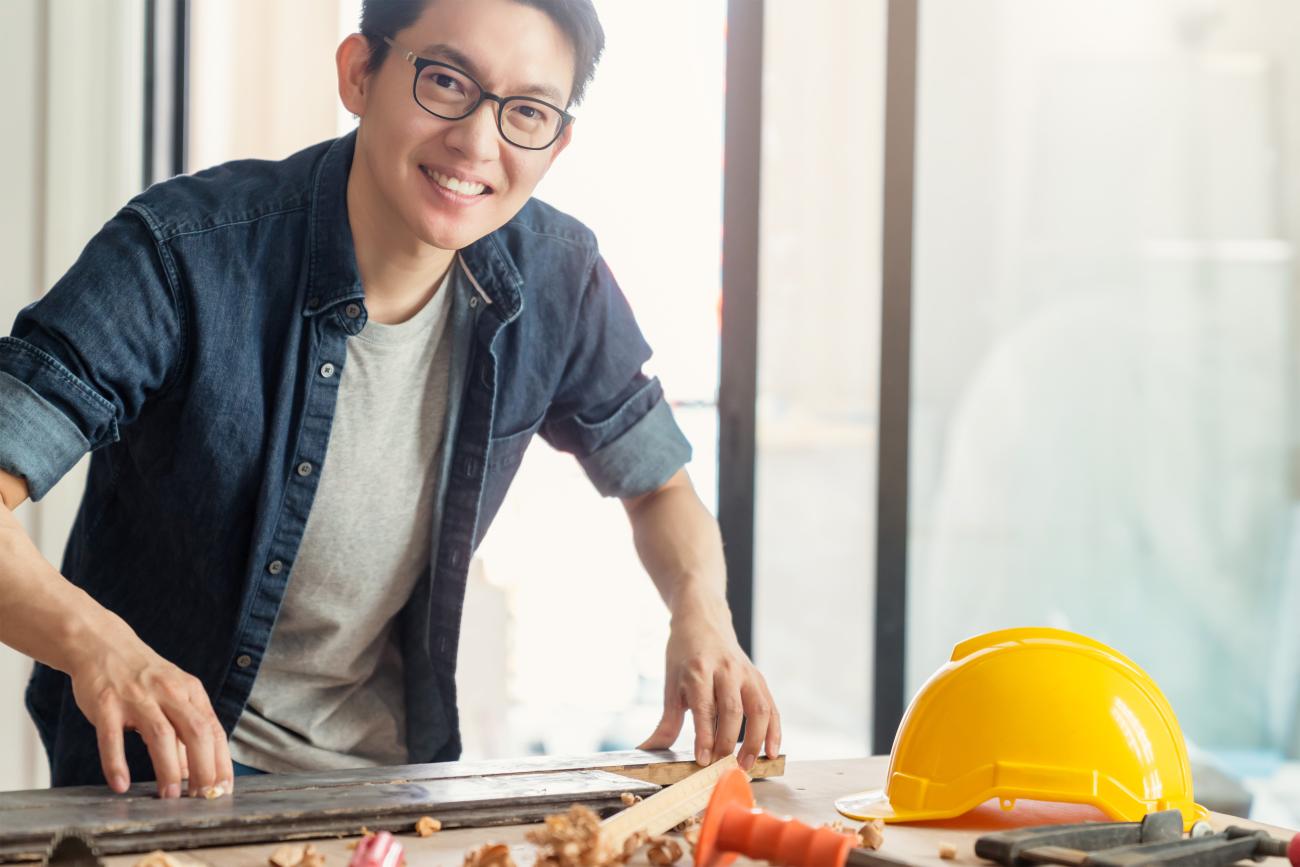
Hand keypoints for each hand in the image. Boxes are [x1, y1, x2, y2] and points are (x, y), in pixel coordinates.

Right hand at [66, 621, 232, 797]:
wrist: (103, 644)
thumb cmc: (143, 677)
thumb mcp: (173, 696)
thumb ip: (184, 731)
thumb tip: (194, 773)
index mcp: (190, 692)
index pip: (214, 730)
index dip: (221, 762)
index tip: (223, 789)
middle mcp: (169, 693)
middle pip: (196, 732)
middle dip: (203, 768)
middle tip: (202, 798)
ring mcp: (137, 697)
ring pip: (161, 735)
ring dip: (168, 769)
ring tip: (169, 796)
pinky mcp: (106, 704)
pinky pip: (112, 737)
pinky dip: (116, 762)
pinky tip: (120, 784)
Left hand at [638, 598, 780, 770]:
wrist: (703, 621)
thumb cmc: (684, 655)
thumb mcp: (671, 684)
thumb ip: (666, 722)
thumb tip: (649, 750)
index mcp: (698, 670)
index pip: (704, 707)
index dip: (705, 736)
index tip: (703, 760)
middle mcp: (725, 669)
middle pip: (732, 709)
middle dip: (728, 742)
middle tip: (724, 767)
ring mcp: (745, 673)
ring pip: (757, 708)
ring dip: (755, 740)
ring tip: (748, 764)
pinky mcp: (758, 678)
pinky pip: (771, 706)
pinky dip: (774, 730)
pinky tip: (771, 751)